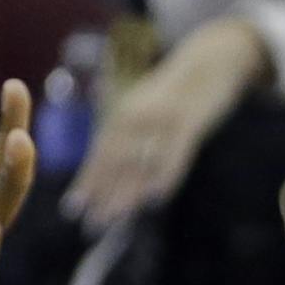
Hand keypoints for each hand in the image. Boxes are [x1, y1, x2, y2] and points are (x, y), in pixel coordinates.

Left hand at [65, 16, 267, 229]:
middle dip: (103, 195)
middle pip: (116, 162)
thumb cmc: (179, 91)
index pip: (100, 153)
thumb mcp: (148, 108)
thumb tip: (114, 170)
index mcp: (123, 114)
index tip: (73, 210)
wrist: (212, 60)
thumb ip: (131, 134)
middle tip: (92, 225)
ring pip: (140, 161)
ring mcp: (162, 118)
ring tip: (116, 219)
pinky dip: (163, 175)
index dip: (87, 182)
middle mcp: (137, 116)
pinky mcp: (189, 121)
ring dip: (127, 192)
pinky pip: (174, 153)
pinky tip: (155, 198)